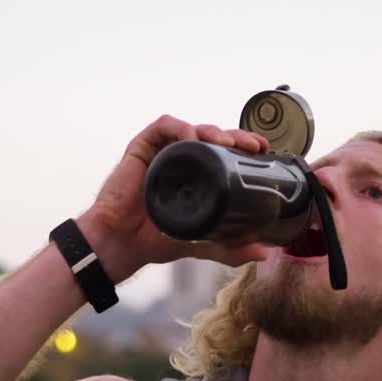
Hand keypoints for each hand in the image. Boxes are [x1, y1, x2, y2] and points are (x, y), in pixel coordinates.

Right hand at [78, 115, 271, 282]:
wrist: (119, 245)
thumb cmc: (153, 241)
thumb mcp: (200, 244)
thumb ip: (229, 248)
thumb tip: (262, 253)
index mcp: (195, 177)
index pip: (223, 154)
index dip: (243, 147)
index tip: (261, 150)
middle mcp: (180, 161)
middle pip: (211, 137)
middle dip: (234, 136)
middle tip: (250, 146)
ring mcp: (161, 153)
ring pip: (190, 128)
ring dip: (211, 130)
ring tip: (223, 141)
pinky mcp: (142, 148)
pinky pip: (161, 127)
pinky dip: (179, 127)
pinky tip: (191, 136)